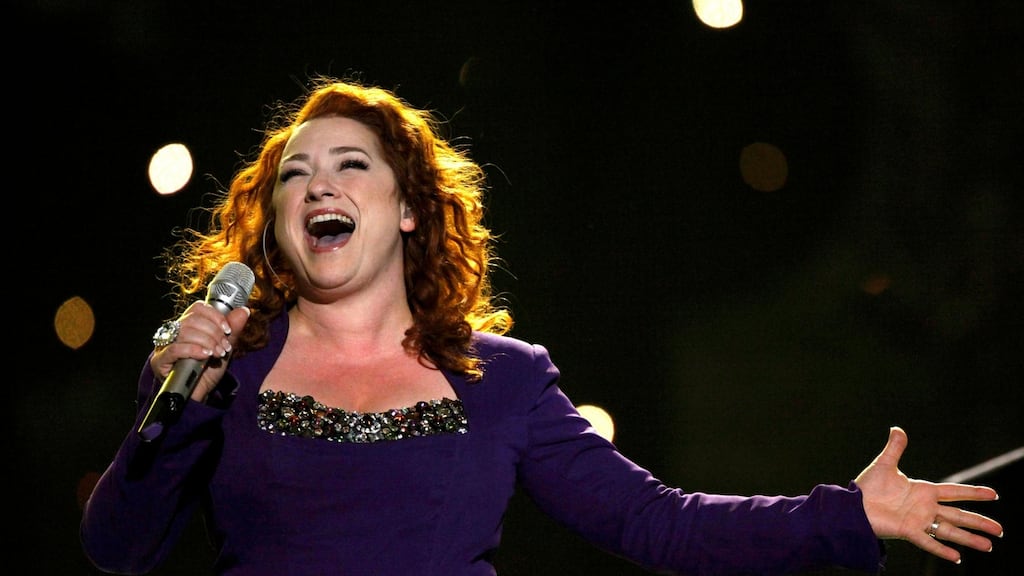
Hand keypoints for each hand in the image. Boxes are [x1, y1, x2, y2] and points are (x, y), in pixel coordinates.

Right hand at [149, 301, 250, 400]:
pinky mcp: (159, 361)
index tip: (227, 330)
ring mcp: (164, 346)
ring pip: (185, 332)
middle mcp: (173, 333)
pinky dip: (193, 350)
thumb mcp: (225, 348)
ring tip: (217, 354)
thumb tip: (244, 310)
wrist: (200, 396)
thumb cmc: (209, 372)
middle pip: (192, 319)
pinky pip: (174, 349)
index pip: (197, 308)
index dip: (214, 316)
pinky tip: (205, 356)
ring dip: (207, 342)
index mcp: (188, 326)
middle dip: (214, 333)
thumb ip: (233, 330)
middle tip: (224, 347)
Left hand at [854, 426, 1002, 563]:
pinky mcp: (907, 531)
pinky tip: (957, 556)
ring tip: (989, 546)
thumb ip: (895, 448)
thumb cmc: (868, 487)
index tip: (994, 494)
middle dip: (979, 521)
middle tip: (1000, 530)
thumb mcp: (884, 464)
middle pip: (958, 515)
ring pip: (949, 531)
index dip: (973, 493)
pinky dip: (941, 549)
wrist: (852, 505)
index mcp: (923, 491)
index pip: (954, 492)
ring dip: (969, 539)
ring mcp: (918, 521)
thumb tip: (897, 428)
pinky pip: (928, 542)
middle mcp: (925, 508)